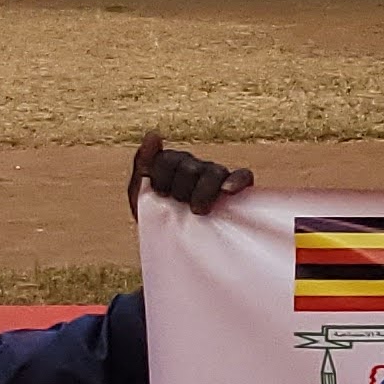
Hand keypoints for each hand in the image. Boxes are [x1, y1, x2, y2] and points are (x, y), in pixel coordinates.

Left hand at [127, 133, 254, 216]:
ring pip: (214, 171)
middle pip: (190, 166)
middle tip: (179, 205)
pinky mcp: (237, 189)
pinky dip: (237, 180)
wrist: (174, 248)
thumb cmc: (158, 220)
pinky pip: (243, 176)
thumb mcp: (140, 194)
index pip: (168, 159)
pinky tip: (228, 190)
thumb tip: (153, 135)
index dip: (161, 177)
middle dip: (180, 188)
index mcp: (175, 165)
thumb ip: (143, 163)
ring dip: (204, 191)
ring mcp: (218, 177)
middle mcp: (198, 167)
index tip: (160, 195)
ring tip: (198, 211)